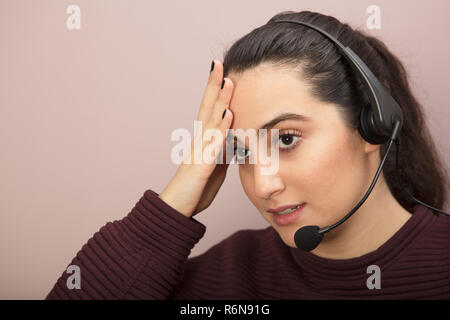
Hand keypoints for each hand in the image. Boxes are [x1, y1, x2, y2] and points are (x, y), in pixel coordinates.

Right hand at [159, 59, 233, 217]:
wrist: (177, 210)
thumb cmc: (195, 190)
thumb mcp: (215, 168)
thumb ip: (224, 152)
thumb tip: (236, 141)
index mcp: (203, 142)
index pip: (210, 111)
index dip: (216, 92)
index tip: (223, 73)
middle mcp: (199, 142)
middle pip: (207, 108)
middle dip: (214, 85)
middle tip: (219, 63)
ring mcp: (199, 152)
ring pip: (210, 121)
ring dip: (220, 100)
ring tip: (228, 81)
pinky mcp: (201, 165)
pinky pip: (213, 144)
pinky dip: (221, 128)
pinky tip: (228, 114)